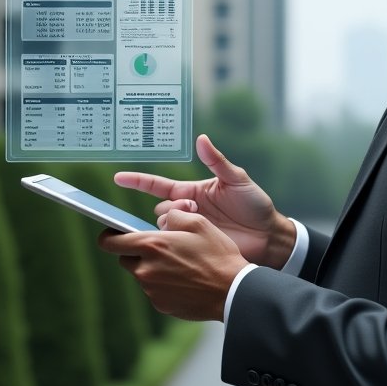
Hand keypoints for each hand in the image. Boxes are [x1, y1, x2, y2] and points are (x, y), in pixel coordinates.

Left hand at [98, 209, 247, 321]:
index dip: (108, 236)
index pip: (109, 242)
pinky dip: (164, 284)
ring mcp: (152, 290)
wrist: (232, 292)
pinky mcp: (160, 305)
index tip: (112, 234)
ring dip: (153, 268)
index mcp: (152, 246)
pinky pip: (154, 290)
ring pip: (142, 274)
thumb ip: (173, 216)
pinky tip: (185, 280)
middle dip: (137, 252)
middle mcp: (145, 270)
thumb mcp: (199, 223)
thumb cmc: (217, 255)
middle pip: (125, 258)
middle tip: (160, 248)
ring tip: (180, 265)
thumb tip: (161, 220)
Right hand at [114, 134, 295, 269]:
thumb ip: (217, 161)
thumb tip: (201, 139)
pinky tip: (186, 240)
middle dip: (169, 208)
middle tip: (191, 209)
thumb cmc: (255, 204)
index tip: (118, 177)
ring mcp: (190, 229)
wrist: (268, 236)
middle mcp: (188, 210)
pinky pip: (174, 244)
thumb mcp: (237, 179)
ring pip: (164, 226)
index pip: (158, 185)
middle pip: (160, 208)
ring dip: (174, 223)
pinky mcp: (194, 247)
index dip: (138, 181)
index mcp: (193, 192)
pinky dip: (175, 241)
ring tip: (196, 222)